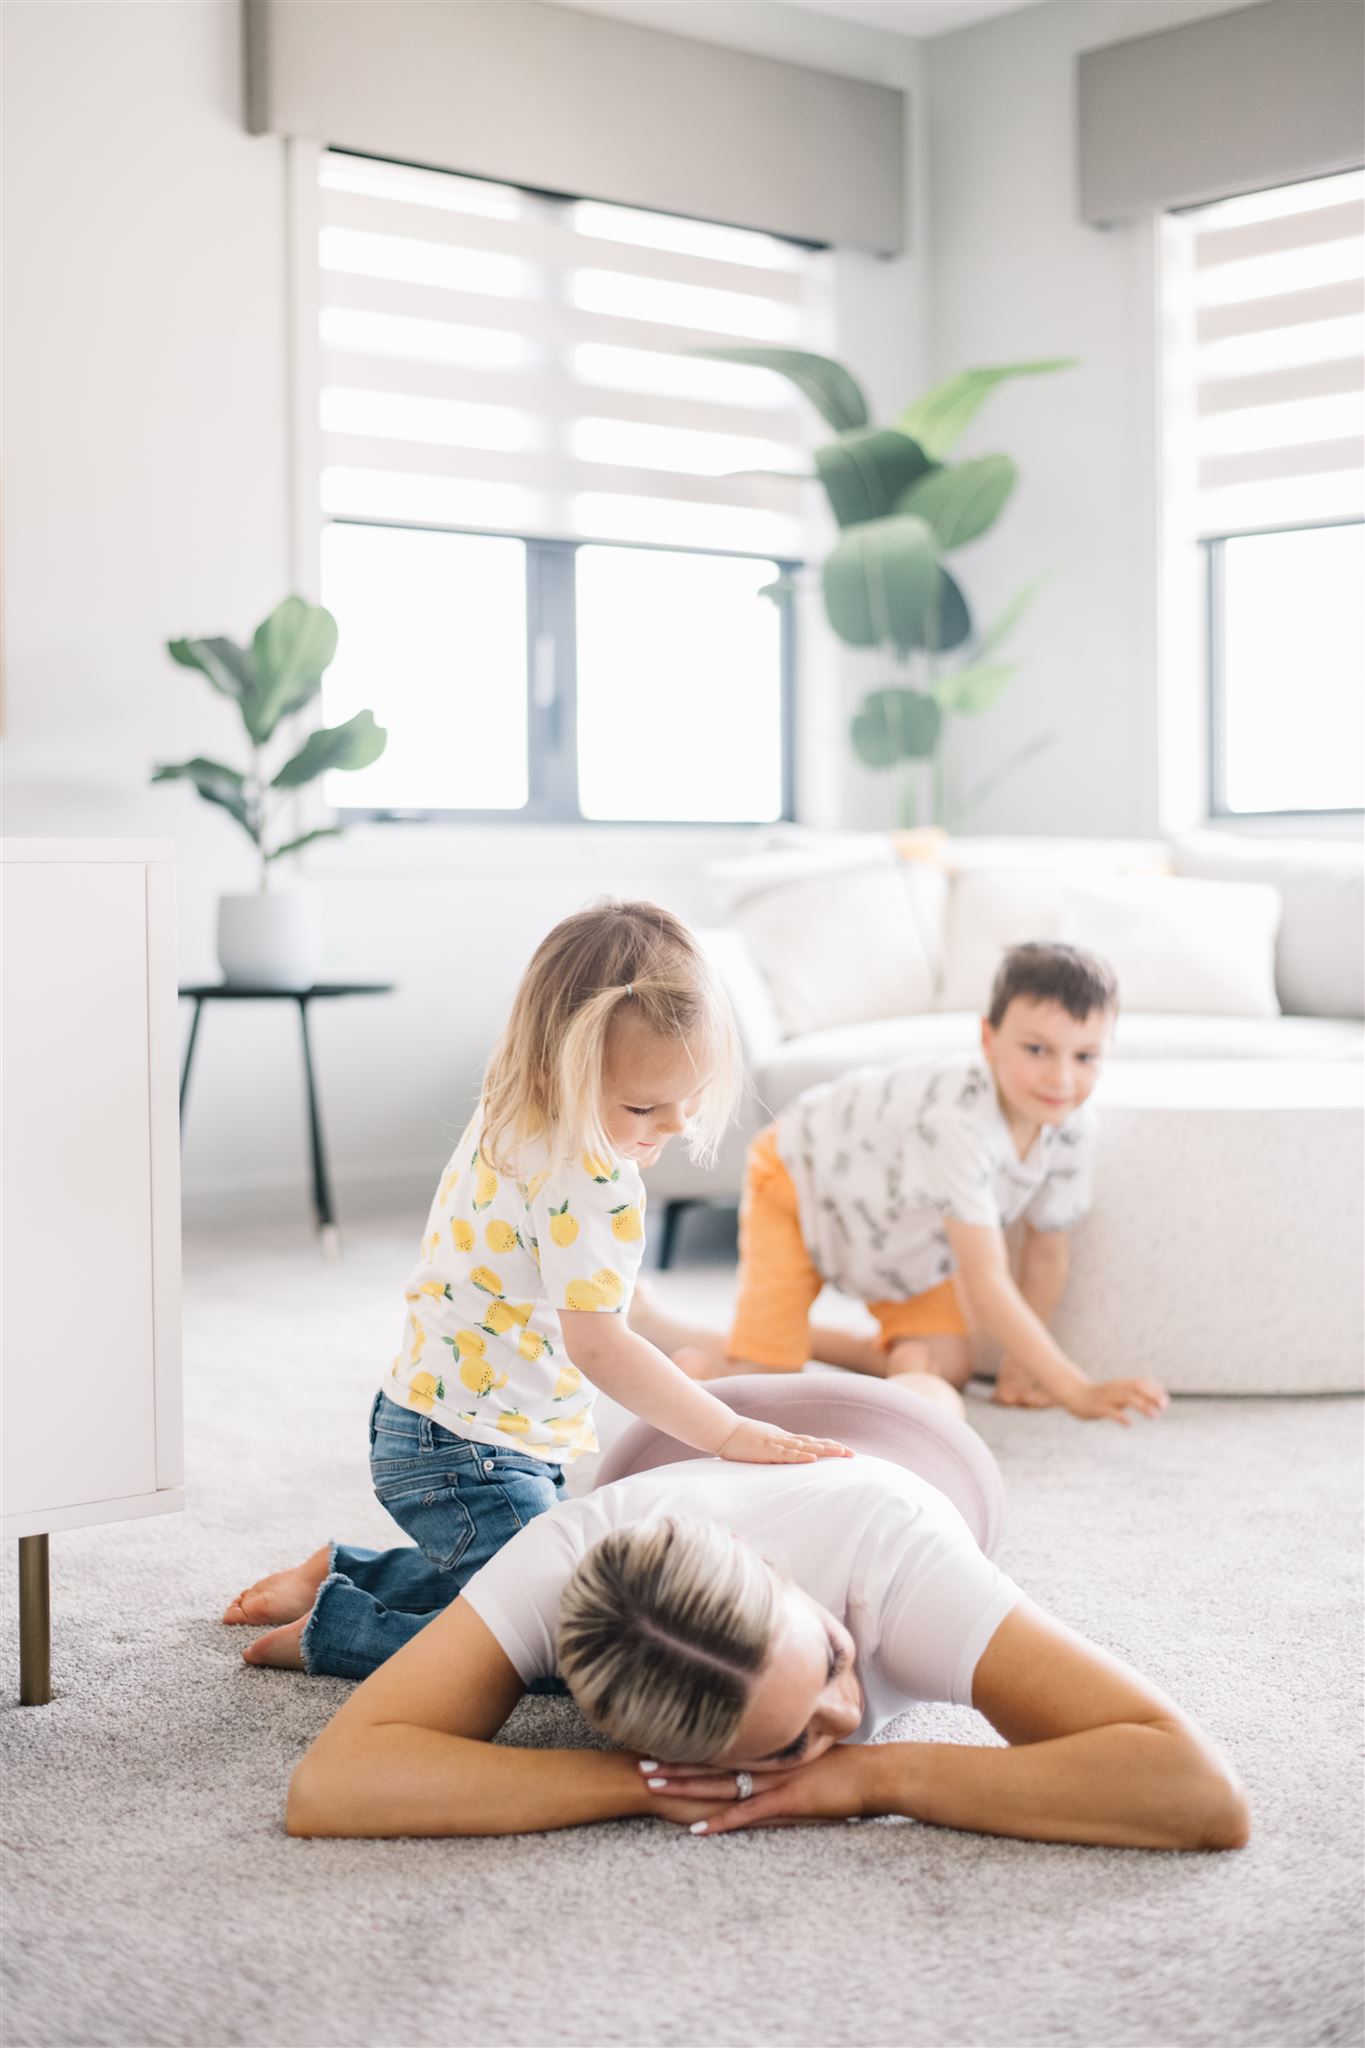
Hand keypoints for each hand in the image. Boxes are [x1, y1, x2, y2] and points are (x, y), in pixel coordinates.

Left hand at [636, 1746, 867, 1833]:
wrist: (873, 1775)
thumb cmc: (845, 1769)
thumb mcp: (808, 1758)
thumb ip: (784, 1760)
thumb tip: (764, 1763)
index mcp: (768, 1750)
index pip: (720, 1747)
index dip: (689, 1747)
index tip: (660, 1742)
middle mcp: (764, 1762)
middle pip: (710, 1762)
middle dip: (674, 1763)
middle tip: (640, 1764)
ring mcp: (773, 1780)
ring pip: (719, 1783)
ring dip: (685, 1786)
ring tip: (653, 1787)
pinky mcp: (786, 1802)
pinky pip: (746, 1813)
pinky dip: (721, 1822)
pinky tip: (697, 1830)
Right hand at [717, 1416, 851, 1462]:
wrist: (723, 1429)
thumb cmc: (740, 1438)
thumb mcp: (762, 1444)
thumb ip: (774, 1449)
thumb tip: (784, 1456)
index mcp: (784, 1438)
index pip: (812, 1442)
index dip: (829, 1446)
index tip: (845, 1451)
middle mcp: (785, 1439)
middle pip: (815, 1444)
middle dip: (834, 1449)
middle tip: (853, 1455)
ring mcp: (777, 1443)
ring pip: (806, 1448)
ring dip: (824, 1451)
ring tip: (841, 1454)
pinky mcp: (766, 1450)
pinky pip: (786, 1455)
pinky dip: (800, 1457)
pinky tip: (813, 1460)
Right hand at [1065, 1376, 1167, 1425]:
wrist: (1073, 1394)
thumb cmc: (1099, 1395)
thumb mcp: (1118, 1392)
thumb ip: (1134, 1396)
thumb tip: (1154, 1402)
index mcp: (1121, 1384)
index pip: (1142, 1382)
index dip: (1156, 1390)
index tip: (1165, 1400)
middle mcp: (1116, 1389)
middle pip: (1137, 1388)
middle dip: (1152, 1396)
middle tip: (1164, 1406)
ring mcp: (1107, 1398)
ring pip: (1127, 1399)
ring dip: (1142, 1406)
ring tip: (1154, 1415)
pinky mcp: (1098, 1408)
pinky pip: (1111, 1412)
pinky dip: (1121, 1417)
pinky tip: (1129, 1424)